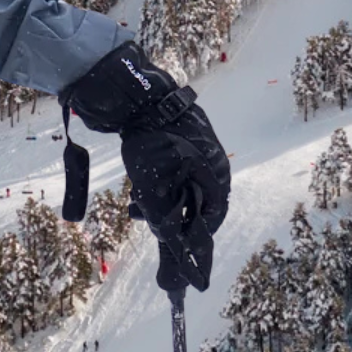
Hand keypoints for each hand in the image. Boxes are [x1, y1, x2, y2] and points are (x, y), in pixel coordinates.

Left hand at [60, 42, 230, 291]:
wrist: (140, 96)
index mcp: (215, 176)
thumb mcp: (155, 189)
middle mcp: (212, 163)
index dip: (195, 241)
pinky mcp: (183, 139)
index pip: (211, 219)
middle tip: (151, 227)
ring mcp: (199, 148)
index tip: (182, 256)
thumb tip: (172, 252)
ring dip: (162, 203)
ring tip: (135, 208)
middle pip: (196, 204)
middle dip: (173, 220)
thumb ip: (165, 222)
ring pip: (183, 187)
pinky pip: (177, 171)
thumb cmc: (152, 143)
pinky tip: (137, 187)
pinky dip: (160, 184)